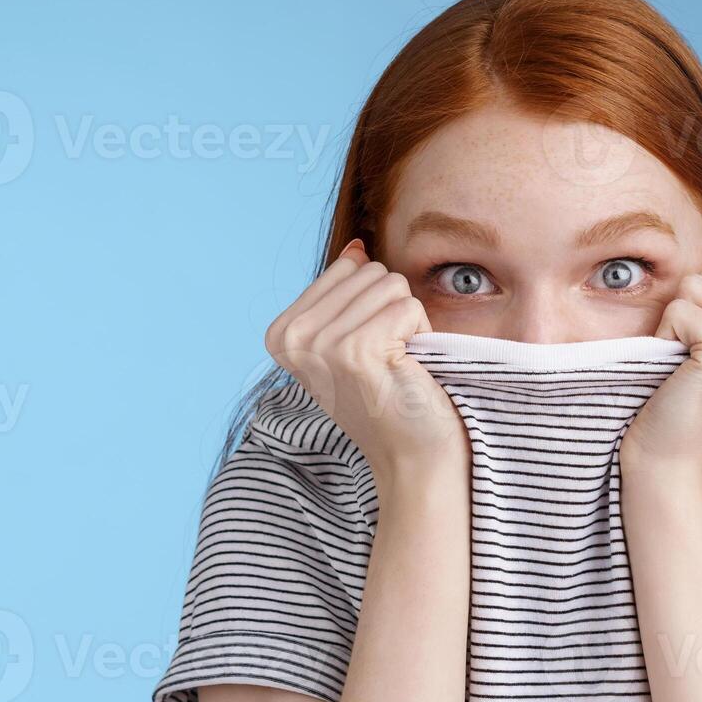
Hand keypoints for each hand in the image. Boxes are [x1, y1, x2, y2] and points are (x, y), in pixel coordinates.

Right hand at [264, 239, 463, 472]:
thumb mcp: (349, 339)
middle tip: (384, 359)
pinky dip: (421, 333)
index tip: (364, 352)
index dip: (369, 304)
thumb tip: (356, 246)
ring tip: (395, 363)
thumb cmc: (386, 396)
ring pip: (390, 284)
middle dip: (389, 309)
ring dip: (406, 322)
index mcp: (280, 333)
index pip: (344, 269)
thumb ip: (344, 292)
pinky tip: (407, 369)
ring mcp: (322, 345)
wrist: (411, 455)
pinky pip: (407, 305)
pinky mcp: (358, 351)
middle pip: (367, 271)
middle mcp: (292, 338)